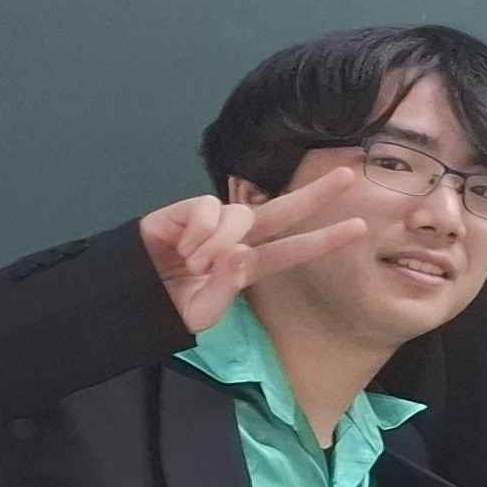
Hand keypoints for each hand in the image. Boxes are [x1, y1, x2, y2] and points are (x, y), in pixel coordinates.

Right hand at [138, 166, 373, 333]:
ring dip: (221, 240)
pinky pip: (206, 207)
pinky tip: (184, 246)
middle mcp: (237, 240)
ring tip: (195, 264)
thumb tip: (240, 253)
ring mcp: (213, 223)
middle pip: (283, 211)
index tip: (359, 227)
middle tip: (348, 173)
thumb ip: (223, 289)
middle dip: (315, 193)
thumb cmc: (166, 307)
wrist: (127, 298)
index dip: (323, 239)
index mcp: (248, 266)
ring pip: (238, 214)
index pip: (292, 250)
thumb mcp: (200, 312)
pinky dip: (199, 228)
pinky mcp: (185, 211)